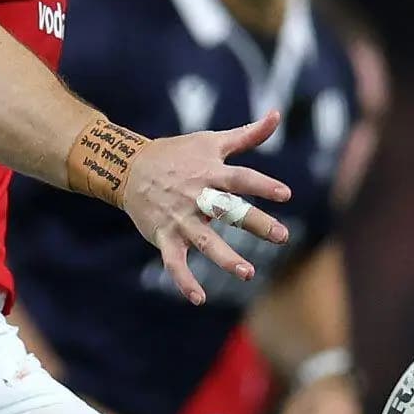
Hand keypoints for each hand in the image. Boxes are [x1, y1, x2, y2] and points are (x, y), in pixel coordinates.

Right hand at [116, 116, 292, 304]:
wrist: (128, 168)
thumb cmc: (177, 154)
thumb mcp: (211, 141)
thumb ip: (247, 134)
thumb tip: (277, 114)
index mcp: (209, 172)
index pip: (240, 179)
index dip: (262, 185)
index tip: (285, 194)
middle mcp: (196, 196)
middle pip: (227, 210)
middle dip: (254, 223)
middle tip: (282, 236)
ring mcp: (179, 219)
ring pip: (204, 241)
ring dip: (224, 258)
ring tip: (247, 274)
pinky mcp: (164, 236)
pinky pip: (174, 262)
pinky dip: (184, 280)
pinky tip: (199, 299)